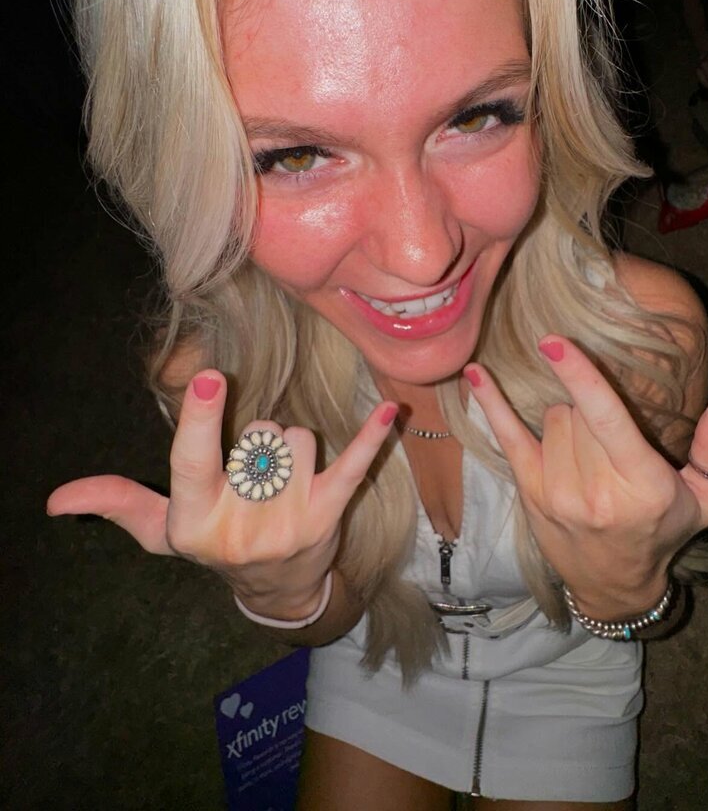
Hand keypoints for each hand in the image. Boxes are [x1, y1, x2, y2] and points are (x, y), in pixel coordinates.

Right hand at [47, 371, 396, 616]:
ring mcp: (289, 522)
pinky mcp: (330, 516)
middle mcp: (241, 524)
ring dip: (294, 448)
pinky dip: (371, 439)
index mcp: (195, 519)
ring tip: (284, 482)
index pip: (194, 462)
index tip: (213, 379)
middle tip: (255, 476)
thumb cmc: (214, 542)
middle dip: (259, 441)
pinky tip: (391, 411)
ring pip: (299, 439)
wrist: (276, 590)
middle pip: (258, 436)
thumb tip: (55, 500)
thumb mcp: (164, 530)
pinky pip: (352, 467)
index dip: (202, 420)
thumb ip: (119, 504)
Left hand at [465, 338, 707, 617]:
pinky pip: (506, 436)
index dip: (580, 377)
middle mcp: (595, 492)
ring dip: (568, 419)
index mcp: (643, 486)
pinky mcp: (530, 493)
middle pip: (577, 411)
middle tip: (610, 438)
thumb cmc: (667, 527)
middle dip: (592, 407)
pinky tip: (477, 372)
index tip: (554, 340)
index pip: (606, 419)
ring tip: (590, 451)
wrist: (615, 584)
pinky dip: (491, 403)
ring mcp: (556, 495)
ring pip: (551, 419)